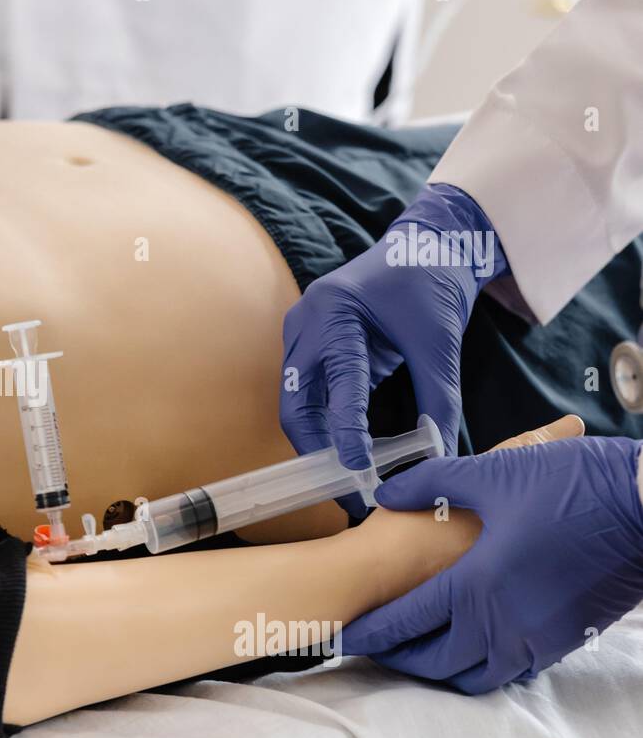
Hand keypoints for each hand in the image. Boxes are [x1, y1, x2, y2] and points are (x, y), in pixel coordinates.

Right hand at [279, 184, 505, 515]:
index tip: (359, 470)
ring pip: (298, 406)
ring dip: (321, 443)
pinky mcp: (311, 348)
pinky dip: (328, 425)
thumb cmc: (430, 283)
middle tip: (349, 490)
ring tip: (350, 479)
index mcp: (334, 311)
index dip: (345, 431)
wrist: (426, 246)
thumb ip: (438, 400)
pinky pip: (310, 397)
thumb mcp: (440, 343)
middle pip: (297, 403)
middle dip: (319, 450)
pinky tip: (351, 452)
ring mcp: (303, 336)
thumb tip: (438, 455)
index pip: (337, 383)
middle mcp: (306, 324)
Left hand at [340, 419, 642, 692]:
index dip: (369, 633)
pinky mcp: (563, 641)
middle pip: (434, 662)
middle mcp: (503, 624)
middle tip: (373, 649)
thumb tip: (384, 494)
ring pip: (474, 675)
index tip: (340, 638)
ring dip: (439, 668)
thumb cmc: (571, 485)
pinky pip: (510, 669)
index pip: (405, 622)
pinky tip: (471, 642)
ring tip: (416, 650)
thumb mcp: (494, 473)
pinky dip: (481, 665)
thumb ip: (431, 482)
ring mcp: (536, 639)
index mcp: (475, 584)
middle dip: (397, 659)